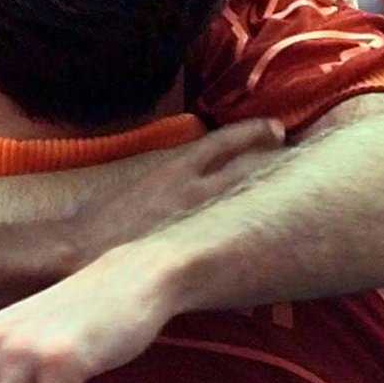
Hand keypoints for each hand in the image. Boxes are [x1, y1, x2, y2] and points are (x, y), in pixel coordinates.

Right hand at [71, 118, 282, 264]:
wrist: (83, 255)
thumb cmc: (98, 220)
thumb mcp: (133, 185)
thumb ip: (165, 179)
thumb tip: (187, 176)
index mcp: (173, 169)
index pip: (222, 142)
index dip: (252, 132)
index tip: (277, 127)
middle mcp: (196, 191)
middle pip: (248, 170)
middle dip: (275, 162)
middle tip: (300, 156)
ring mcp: (203, 223)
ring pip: (250, 203)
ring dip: (272, 196)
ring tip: (300, 193)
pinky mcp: (205, 254)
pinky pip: (242, 239)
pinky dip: (259, 232)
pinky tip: (277, 239)